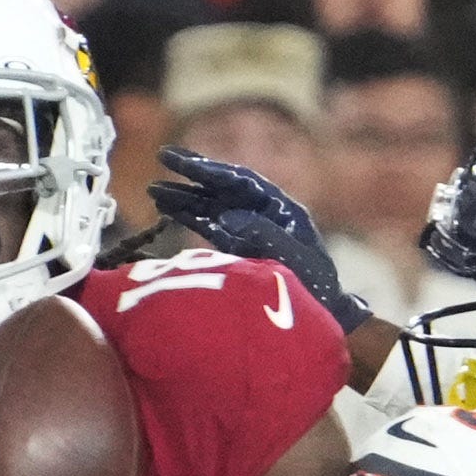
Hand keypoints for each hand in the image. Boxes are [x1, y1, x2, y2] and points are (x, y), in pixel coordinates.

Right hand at [146, 149, 373, 332]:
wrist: (323, 317)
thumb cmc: (315, 288)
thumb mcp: (292, 259)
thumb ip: (262, 234)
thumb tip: (226, 216)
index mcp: (282, 209)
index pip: (241, 181)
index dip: (211, 169)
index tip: (182, 161)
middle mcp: (264, 214)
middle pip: (224, 188)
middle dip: (193, 175)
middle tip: (161, 158)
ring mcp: (251, 231)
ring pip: (213, 206)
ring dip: (185, 198)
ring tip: (153, 191)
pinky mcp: (240, 249)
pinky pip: (211, 228)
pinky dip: (189, 219)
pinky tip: (167, 211)